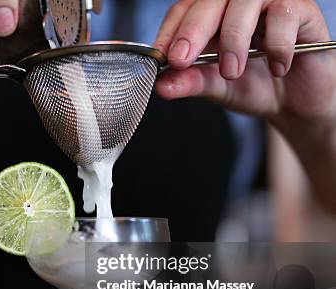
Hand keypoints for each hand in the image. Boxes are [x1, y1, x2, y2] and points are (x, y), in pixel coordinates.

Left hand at [153, 0, 335, 133]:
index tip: (162, 57)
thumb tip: (161, 86)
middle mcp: (237, 3)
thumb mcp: (214, 87)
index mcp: (211, 16)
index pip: (183, 10)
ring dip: (234, 38)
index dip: (171, 31)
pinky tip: (276, 68)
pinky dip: (277, 44)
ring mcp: (269, 2)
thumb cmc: (253, 85)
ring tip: (231, 71)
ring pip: (246, 1)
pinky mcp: (301, 10)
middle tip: (183, 61)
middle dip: (193, 30)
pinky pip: (285, 13)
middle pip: (210, 0)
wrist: (293, 103)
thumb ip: (189, 83)